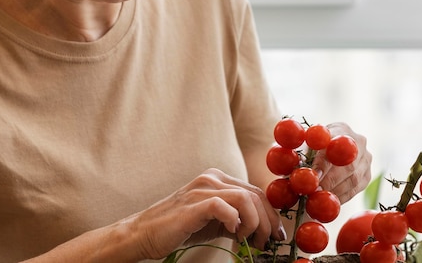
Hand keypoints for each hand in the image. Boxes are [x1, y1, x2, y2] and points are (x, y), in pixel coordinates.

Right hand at [130, 168, 285, 259]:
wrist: (145, 232)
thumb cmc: (179, 227)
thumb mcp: (213, 219)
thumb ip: (235, 216)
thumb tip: (263, 230)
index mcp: (217, 178)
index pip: (255, 191)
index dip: (271, 214)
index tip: (276, 235)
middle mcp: (211, 178)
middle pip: (255, 194)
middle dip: (268, 222)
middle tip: (266, 242)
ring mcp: (202, 189)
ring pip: (246, 199)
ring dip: (255, 224)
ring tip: (247, 241)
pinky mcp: (194, 204)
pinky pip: (225, 208)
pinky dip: (235, 222)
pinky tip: (231, 234)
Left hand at [311, 122, 371, 203]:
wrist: (335, 144)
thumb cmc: (315, 142)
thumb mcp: (308, 140)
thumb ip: (303, 149)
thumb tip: (295, 165)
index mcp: (341, 129)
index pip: (335, 145)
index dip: (324, 161)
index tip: (314, 175)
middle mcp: (359, 142)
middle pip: (348, 164)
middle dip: (330, 180)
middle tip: (316, 191)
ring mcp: (366, 159)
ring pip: (354, 179)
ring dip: (335, 191)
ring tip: (320, 198)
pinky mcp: (367, 175)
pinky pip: (356, 189)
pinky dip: (342, 196)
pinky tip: (330, 201)